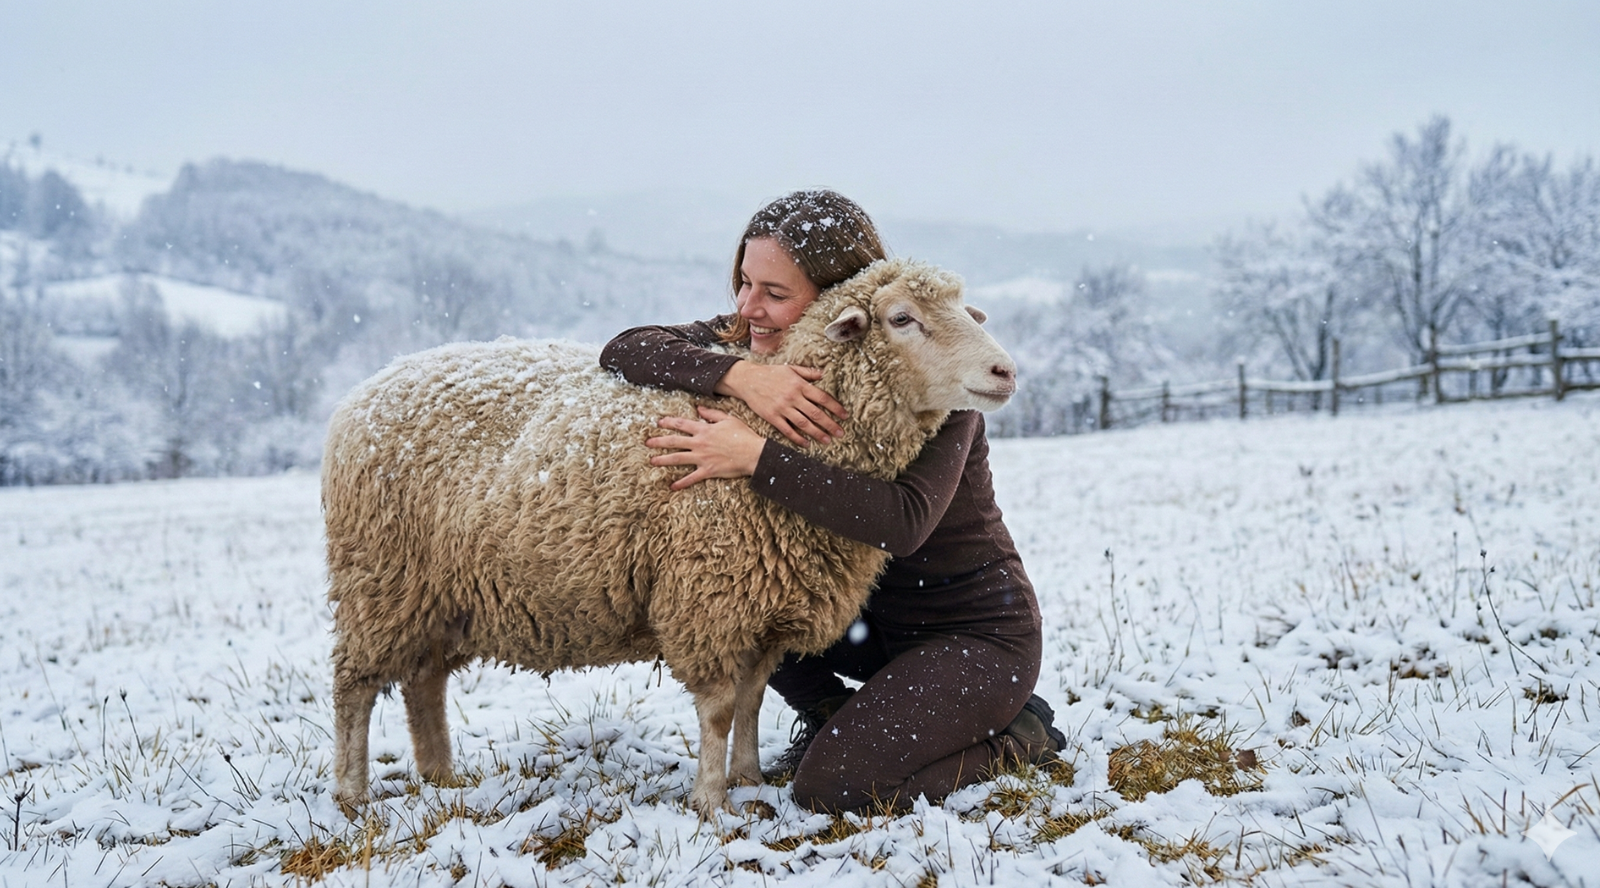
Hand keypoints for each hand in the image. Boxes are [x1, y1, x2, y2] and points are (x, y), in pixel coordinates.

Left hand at [647, 407, 766, 490]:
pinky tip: (672, 486)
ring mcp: (702, 458)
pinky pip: (691, 478)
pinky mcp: (708, 471)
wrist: (753, 453)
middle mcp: (699, 443)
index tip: (659, 423)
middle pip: (674, 442)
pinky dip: (681, 483)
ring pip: (677, 459)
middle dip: (659, 441)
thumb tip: (699, 408)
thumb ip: (712, 414)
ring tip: (652, 461)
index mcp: (704, 430)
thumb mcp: (728, 419)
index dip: (668, 422)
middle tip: (647, 443)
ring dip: (663, 460)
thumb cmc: (743, 435)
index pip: (681, 424)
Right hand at [716, 361, 846, 446]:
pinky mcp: (772, 417)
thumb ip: (808, 372)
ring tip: (827, 440)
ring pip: (804, 423)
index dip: (835, 407)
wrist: (747, 379)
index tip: (844, 416)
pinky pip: (787, 430)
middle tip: (840, 433)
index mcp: (799, 385)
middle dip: (830, 424)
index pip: (822, 397)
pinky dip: (797, 438)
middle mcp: (793, 397)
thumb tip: (823, 374)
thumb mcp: (790, 368)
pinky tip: (806, 443)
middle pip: (816, 413)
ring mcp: (782, 408)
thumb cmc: (770, 373)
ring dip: (817, 433)